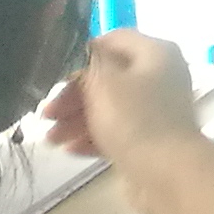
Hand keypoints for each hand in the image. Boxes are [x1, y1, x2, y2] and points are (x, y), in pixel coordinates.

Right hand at [50, 32, 213, 213]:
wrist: (167, 173)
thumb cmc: (135, 119)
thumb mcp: (104, 83)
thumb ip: (89, 64)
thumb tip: (84, 53)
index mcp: (156, 53)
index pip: (115, 40)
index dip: (83, 54)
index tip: (55, 74)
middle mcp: (159, 76)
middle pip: (108, 77)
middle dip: (73, 95)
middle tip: (46, 115)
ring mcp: (156, 110)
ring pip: (109, 107)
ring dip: (77, 120)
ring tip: (51, 141)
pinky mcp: (149, 140)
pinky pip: (116, 132)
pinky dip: (93, 138)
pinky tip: (70, 151)